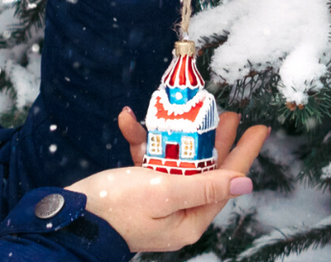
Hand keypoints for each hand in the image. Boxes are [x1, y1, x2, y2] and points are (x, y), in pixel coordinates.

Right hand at [63, 110, 269, 251]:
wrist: (70, 219)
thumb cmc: (116, 208)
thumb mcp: (164, 192)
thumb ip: (205, 186)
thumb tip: (244, 184)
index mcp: (189, 220)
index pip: (227, 181)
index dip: (244, 153)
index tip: (260, 128)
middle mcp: (178, 211)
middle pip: (207, 170)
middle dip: (216, 139)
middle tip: (229, 113)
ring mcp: (158, 201)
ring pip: (178, 161)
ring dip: (179, 135)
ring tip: (190, 110)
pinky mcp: (138, 190)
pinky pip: (148, 161)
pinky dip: (140, 140)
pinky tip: (129, 120)